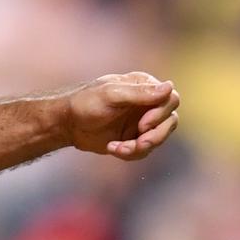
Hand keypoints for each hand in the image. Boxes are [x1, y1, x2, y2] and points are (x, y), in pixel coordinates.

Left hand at [66, 72, 180, 160]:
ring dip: (140, 147)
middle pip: (170, 121)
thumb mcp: (111, 95)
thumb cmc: (85, 103)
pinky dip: (130, 153)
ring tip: (117, 148)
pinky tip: (112, 148)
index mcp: (143, 85)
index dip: (161, 115)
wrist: (68, 124)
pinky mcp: (135, 137)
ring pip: (159, 138)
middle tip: (137, 144)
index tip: (143, 125)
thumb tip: (169, 87)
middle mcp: (147, 102)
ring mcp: (143, 121)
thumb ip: (139, 93)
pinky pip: (145, 150)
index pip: (171, 99)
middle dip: (154, 136)